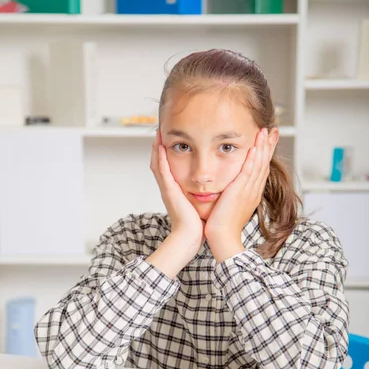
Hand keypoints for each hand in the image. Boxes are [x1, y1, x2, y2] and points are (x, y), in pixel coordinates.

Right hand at [150, 131, 205, 253]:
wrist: (190, 237)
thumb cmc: (197, 225)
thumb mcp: (199, 205)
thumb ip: (201, 196)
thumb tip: (211, 190)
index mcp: (176, 191)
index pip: (169, 168)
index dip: (167, 154)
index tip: (171, 140)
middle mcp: (169, 188)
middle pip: (159, 163)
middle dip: (158, 147)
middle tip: (160, 131)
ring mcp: (167, 189)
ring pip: (157, 163)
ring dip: (156, 148)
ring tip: (157, 132)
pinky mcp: (169, 191)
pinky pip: (162, 171)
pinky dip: (159, 157)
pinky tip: (159, 145)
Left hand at [205, 127, 271, 246]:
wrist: (222, 238)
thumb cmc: (221, 226)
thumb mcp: (230, 206)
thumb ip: (231, 195)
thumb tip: (227, 189)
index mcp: (252, 194)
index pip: (261, 170)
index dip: (265, 154)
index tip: (267, 141)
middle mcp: (254, 191)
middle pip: (264, 164)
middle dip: (268, 146)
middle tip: (272, 131)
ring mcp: (249, 191)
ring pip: (259, 165)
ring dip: (262, 147)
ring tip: (265, 132)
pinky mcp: (241, 192)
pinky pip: (249, 172)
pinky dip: (253, 159)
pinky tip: (255, 147)